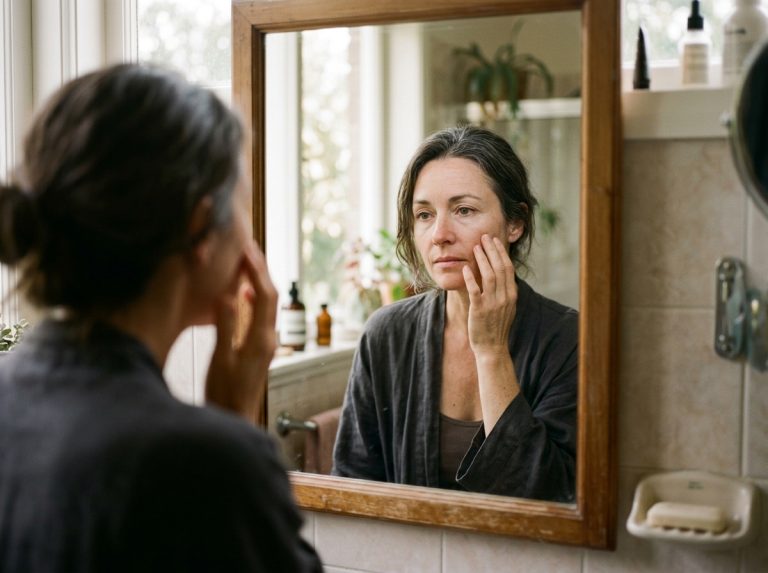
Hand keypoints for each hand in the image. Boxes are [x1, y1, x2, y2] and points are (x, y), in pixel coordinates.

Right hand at [205, 241, 277, 422]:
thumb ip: (225, 327)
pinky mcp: (258, 348)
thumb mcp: (219, 360)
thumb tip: (229, 295)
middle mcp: (268, 339)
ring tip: (244, 262)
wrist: (233, 419)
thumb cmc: (223, 395)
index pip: (265, 295)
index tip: (246, 249)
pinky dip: (252, 297)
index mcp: (261, 339)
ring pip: (266, 304)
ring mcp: (265, 343)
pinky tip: (241, 291)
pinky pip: (259, 314)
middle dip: (260, 270)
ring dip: (257, 281)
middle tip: (247, 247)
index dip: (257, 270)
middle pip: (270, 296)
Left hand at [462, 234, 516, 357]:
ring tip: (475, 247)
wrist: (492, 348)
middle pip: (500, 268)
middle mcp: (505, 297)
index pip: (508, 268)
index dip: (501, 252)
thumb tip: (499, 273)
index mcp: (511, 295)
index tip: (494, 241)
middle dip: (492, 250)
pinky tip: (465, 268)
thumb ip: (504, 291)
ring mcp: (493, 303)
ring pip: (489, 276)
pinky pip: (475, 290)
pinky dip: (470, 278)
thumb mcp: (505, 307)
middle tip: (484, 237)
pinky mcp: (480, 310)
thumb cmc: (496, 326)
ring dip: (482, 259)